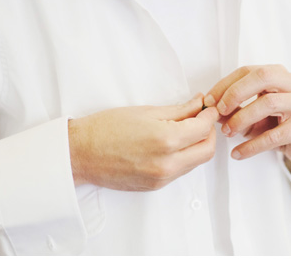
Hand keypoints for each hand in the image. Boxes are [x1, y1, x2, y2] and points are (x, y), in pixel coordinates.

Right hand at [68, 95, 219, 191]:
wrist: (81, 154)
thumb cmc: (106, 129)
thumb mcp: (146, 112)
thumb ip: (178, 110)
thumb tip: (198, 104)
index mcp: (165, 140)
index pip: (203, 128)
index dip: (209, 115)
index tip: (208, 108)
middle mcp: (167, 163)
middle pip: (207, 150)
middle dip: (210, 133)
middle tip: (202, 119)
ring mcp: (162, 177)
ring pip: (196, 162)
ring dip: (198, 146)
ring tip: (187, 130)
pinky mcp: (156, 186)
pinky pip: (181, 171)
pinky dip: (185, 157)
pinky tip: (174, 145)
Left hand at [204, 65, 290, 165]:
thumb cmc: (281, 125)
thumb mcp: (254, 115)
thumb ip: (235, 110)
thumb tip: (210, 110)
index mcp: (280, 75)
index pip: (249, 71)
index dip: (225, 84)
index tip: (209, 100)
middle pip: (263, 76)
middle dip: (236, 92)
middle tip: (219, 111)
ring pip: (269, 103)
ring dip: (242, 118)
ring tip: (227, 132)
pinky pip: (275, 135)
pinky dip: (253, 145)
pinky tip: (238, 152)